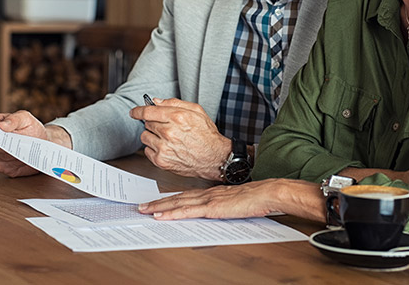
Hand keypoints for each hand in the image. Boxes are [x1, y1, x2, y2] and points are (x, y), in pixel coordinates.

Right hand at [0, 110, 71, 177]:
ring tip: (22, 150)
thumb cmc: (32, 128)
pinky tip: (22, 159)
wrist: (42, 143)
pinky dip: (14, 164)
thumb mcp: (26, 118)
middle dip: (2, 144)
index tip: (0, 133)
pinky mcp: (2, 167)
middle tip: (16, 143)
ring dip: (9, 155)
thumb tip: (2, 125)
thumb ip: (14, 119)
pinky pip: (4, 167)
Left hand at [129, 97, 230, 179]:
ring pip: (145, 136)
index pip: (148, 111)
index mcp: (176, 117)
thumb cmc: (206, 135)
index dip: (138, 111)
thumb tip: (156, 101)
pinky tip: (167, 148)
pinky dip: (154, 149)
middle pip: (147, 123)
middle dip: (154, 124)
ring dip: (153, 136)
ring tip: (167, 139)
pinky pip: (147, 150)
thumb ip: (174, 103)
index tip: (134, 112)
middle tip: (166, 127)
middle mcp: (169, 132)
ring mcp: (164, 148)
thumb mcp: (196, 111)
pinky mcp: (162, 161)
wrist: (214, 158)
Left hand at [138, 179, 287, 219]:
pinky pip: (187, 211)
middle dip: (158, 202)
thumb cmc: (256, 198)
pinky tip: (161, 216)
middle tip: (142, 206)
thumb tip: (217, 210)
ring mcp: (208, 200)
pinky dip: (172, 213)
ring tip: (145, 210)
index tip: (157, 202)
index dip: (169, 199)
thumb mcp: (236, 201)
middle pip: (177, 198)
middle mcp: (206, 193)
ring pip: (178, 203)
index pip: (186, 195)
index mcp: (212, 192)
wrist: (267, 193)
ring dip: (159, 207)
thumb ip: (224, 205)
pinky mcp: (211, 208)